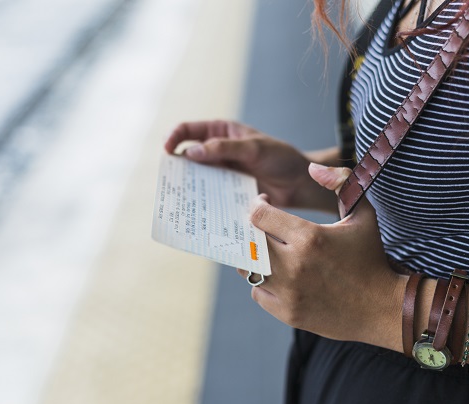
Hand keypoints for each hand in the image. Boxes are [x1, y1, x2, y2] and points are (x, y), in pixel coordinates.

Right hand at [165, 120, 334, 209]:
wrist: (300, 184)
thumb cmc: (281, 158)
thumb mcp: (254, 148)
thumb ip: (224, 148)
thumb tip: (191, 152)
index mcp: (221, 132)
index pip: (189, 130)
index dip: (174, 138)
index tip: (167, 151)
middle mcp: (217, 151)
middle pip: (188, 155)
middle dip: (177, 166)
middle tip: (170, 180)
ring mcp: (222, 172)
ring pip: (197, 177)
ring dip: (188, 186)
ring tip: (180, 197)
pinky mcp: (227, 191)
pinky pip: (209, 194)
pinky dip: (202, 200)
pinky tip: (198, 209)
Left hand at [239, 164, 406, 350]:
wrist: (384, 308)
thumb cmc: (370, 257)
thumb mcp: (362, 214)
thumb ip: (341, 182)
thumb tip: (312, 168)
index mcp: (309, 237)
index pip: (259, 215)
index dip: (257, 205)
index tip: (263, 203)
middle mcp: (294, 265)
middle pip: (249, 242)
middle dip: (251, 231)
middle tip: (261, 228)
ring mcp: (289, 292)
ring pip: (248, 269)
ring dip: (254, 258)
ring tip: (268, 252)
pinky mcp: (287, 313)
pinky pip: (258, 293)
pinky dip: (263, 284)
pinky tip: (278, 276)